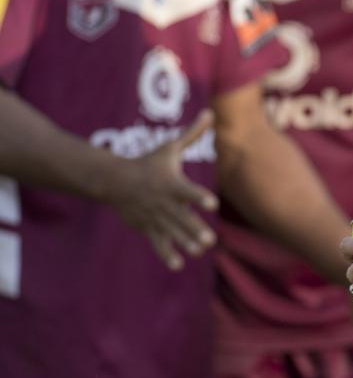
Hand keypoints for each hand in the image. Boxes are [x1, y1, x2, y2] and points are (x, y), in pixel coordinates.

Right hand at [107, 110, 218, 270]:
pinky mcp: (147, 226)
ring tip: (200, 251)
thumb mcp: (169, 148)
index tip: (213, 203)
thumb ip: (192, 134)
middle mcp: (163, 202)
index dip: (199, 197)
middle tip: (210, 241)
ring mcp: (154, 216)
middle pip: (181, 217)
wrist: (113, 180)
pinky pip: (157, 242)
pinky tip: (177, 264)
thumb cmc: (148, 163)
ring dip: (184, 242)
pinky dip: (165, 253)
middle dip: (194, 229)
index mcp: (171, 184)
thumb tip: (210, 112)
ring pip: (171, 232)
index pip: (187, 191)